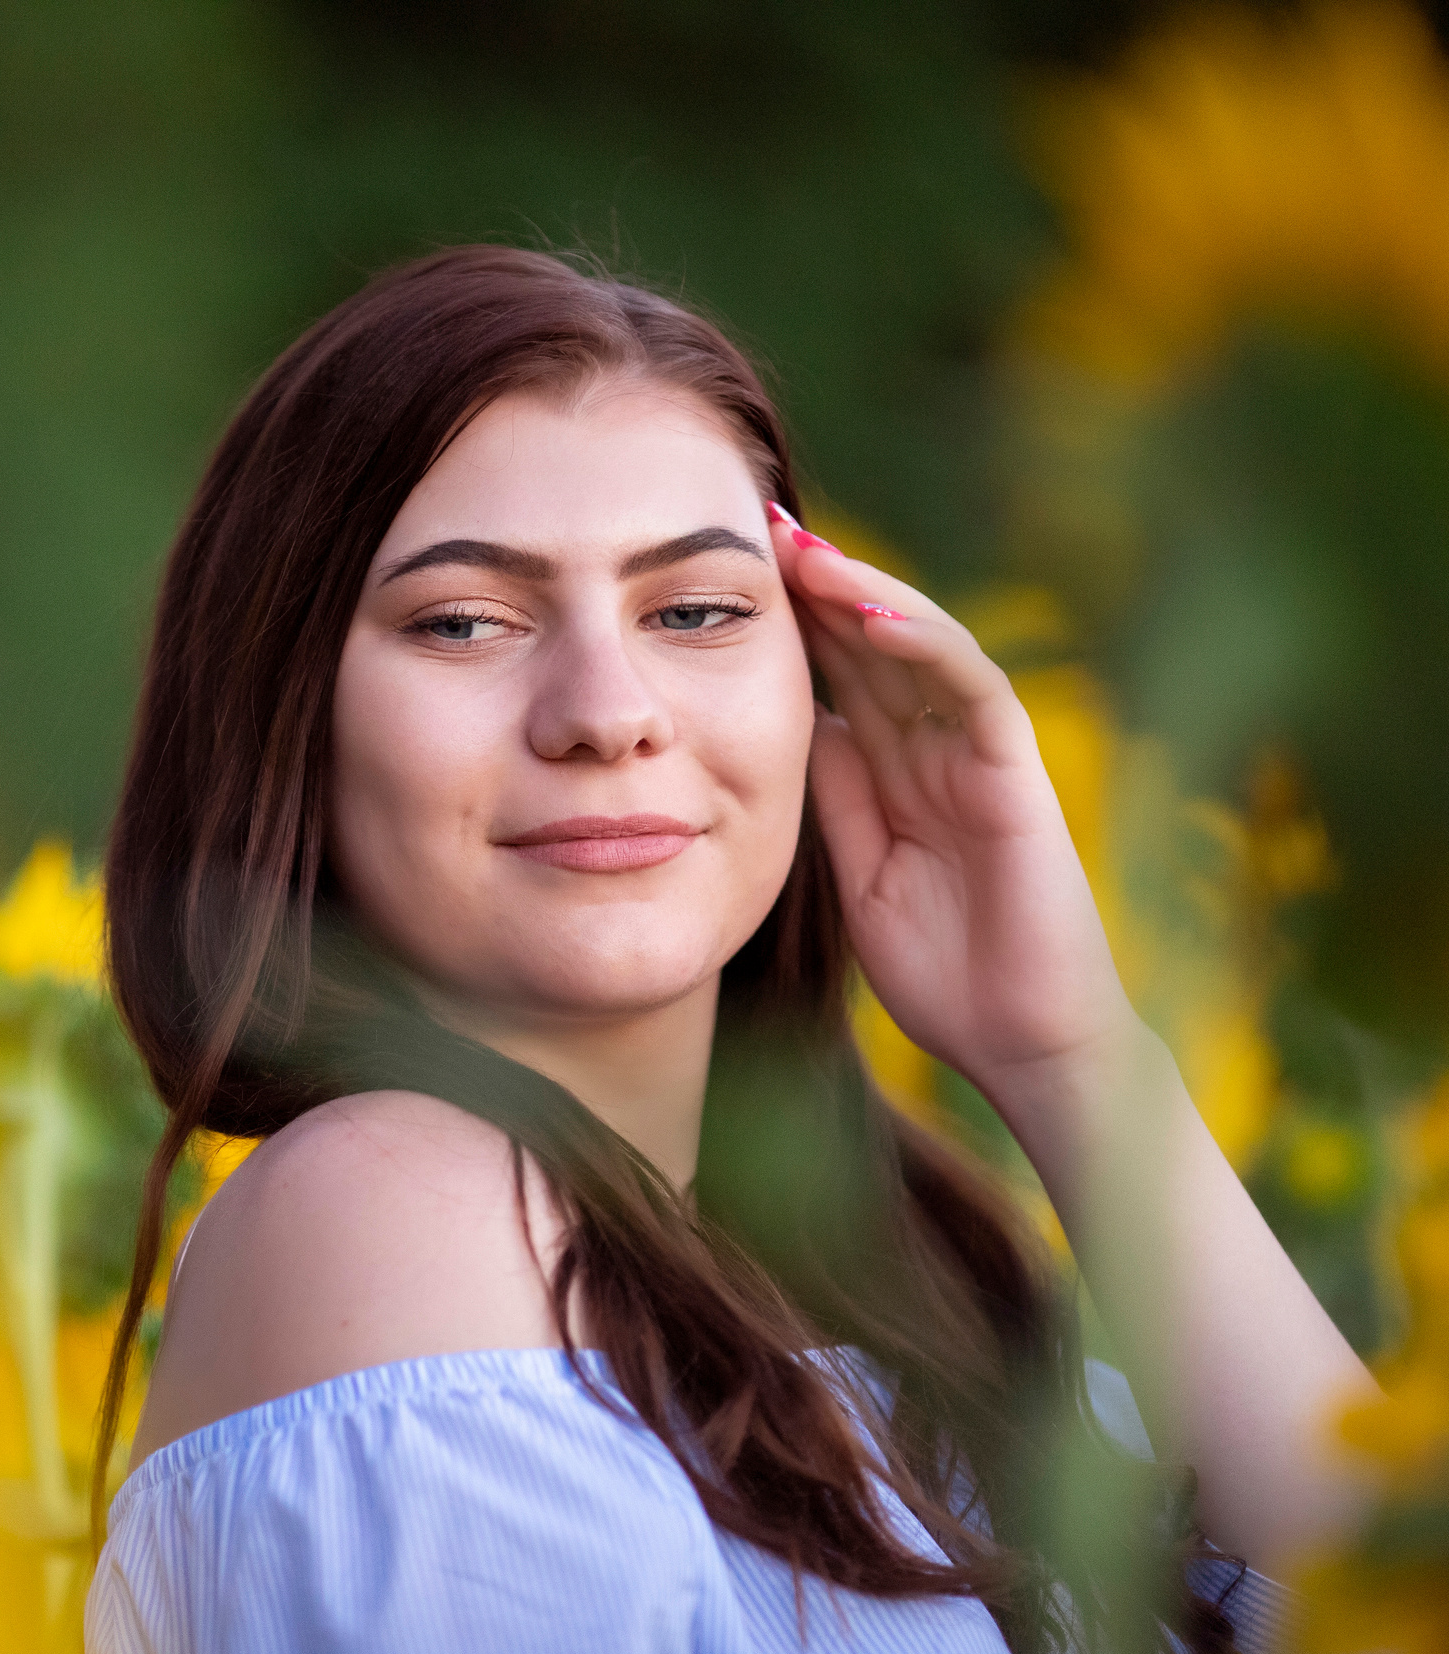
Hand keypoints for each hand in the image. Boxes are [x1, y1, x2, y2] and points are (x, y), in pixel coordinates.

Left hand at [768, 504, 1139, 1106]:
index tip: (720, 578)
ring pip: (921, 645)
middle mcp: (939, 749)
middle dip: (816, 582)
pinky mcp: (1015, 774)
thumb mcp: (858, 873)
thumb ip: (835, 798)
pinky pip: (971, 688)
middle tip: (752, 521)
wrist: (1022, 1045)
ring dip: (863, 590)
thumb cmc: (946, 973)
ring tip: (801, 546)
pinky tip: (868, 609)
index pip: (840, 675)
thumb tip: (789, 727)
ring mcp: (979, 755)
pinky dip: (923, 642)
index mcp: (898, 772)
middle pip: (873, 643)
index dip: (787, 625)